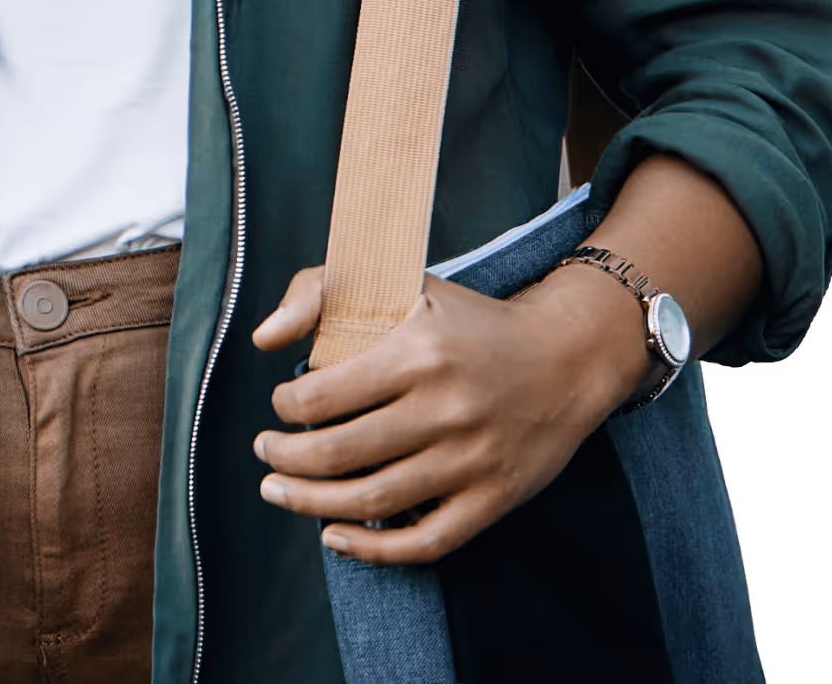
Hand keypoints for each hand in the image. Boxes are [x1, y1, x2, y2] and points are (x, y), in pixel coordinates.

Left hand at [247, 258, 640, 564]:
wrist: (567, 356)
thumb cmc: (472, 320)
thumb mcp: (404, 282)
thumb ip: (323, 291)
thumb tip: (263, 340)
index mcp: (417, 353)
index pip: (323, 396)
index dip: (286, 409)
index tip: (279, 407)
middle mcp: (444, 410)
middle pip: (339, 454)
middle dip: (285, 460)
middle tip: (265, 455)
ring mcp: (471, 460)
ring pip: (373, 500)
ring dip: (311, 504)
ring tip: (279, 492)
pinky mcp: (493, 499)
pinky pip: (424, 541)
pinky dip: (373, 549)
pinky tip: (334, 536)